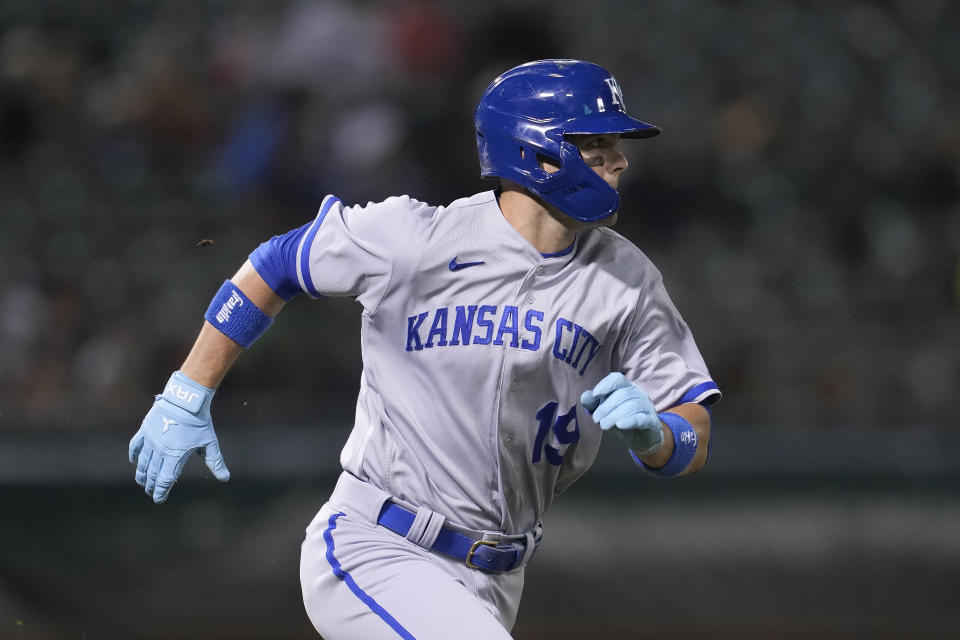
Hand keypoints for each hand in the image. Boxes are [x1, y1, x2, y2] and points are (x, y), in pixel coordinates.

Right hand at [128, 371, 229, 502]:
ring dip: (142, 475)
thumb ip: (216, 462)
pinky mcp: (145, 430)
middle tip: (152, 492)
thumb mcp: (209, 443)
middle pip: (153, 474)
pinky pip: (135, 446)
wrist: (185, 400)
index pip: (165, 480)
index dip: (161, 491)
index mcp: (174, 457)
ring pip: (143, 463)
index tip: (159, 499)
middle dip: (152, 486)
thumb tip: (225, 478)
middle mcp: (159, 451)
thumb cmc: (199, 422)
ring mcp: (150, 440)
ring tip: (143, 482)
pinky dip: (134, 455)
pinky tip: (134, 462)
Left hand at [580, 372, 662, 454]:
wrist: (642, 440)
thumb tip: (584, 397)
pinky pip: (643, 419)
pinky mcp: (652, 422)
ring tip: (603, 425)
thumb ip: (594, 404)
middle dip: (606, 406)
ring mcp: (647, 407)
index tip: (595, 395)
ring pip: (632, 406)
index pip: (617, 378)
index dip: (605, 385)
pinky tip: (620, 425)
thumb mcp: (605, 412)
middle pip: (622, 394)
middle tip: (596, 419)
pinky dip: (630, 421)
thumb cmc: (622, 421)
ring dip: (615, 415)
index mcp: (626, 387)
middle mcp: (638, 394)